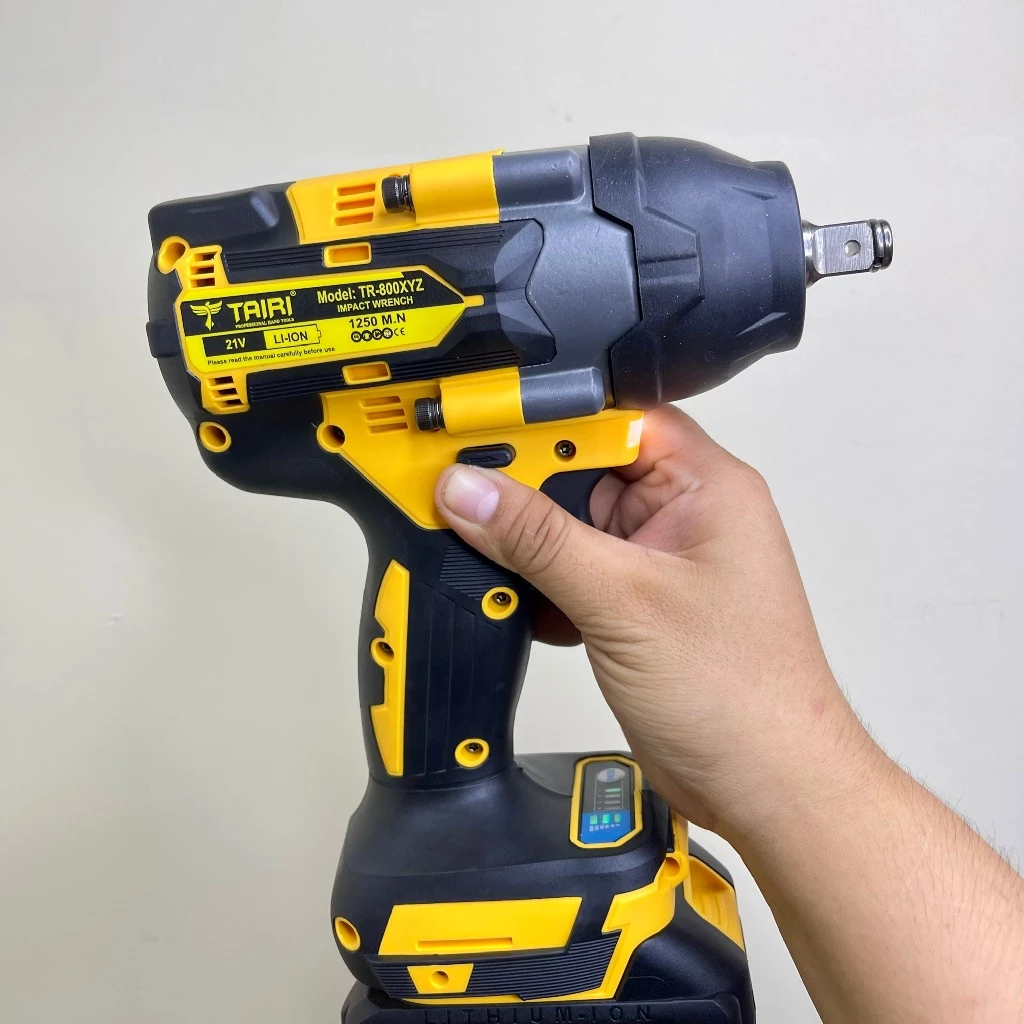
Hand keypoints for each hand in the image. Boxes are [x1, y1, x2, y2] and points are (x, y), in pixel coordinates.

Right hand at [433, 405, 870, 842]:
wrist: (765, 787)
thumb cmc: (741, 695)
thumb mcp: (624, 600)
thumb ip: (540, 540)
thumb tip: (472, 490)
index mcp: (705, 487)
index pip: (616, 419)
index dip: (549, 418)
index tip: (481, 424)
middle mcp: (682, 516)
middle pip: (585, 469)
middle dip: (525, 485)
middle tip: (463, 491)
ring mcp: (657, 563)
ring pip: (572, 524)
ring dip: (528, 542)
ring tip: (480, 548)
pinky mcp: (635, 606)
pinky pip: (572, 571)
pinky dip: (539, 584)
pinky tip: (515, 600)